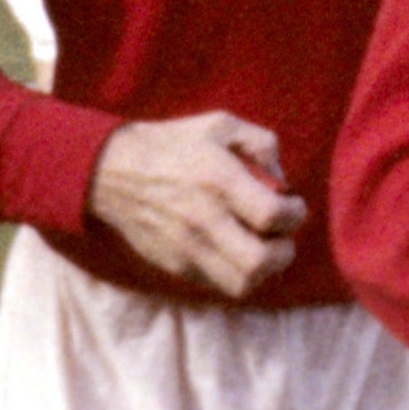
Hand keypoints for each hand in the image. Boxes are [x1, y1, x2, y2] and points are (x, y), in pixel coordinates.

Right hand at [89, 111, 307, 298]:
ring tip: (263, 247)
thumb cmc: (174, 144)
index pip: (272, 216)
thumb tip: (283, 181)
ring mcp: (187, 248)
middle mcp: (203, 220)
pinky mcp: (175, 266)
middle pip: (260, 262)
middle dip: (285, 251)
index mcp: (219, 181)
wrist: (113, 173)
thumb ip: (262, 144)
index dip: (295, 214)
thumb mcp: (222, 125)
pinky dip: (238, 274)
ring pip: (241, 284)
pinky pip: (219, 284)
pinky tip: (238, 251)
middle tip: (282, 234)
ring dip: (264, 270)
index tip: (292, 204)